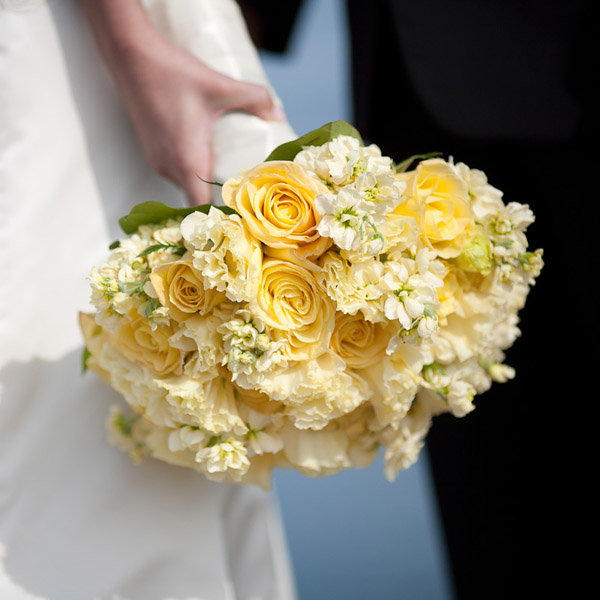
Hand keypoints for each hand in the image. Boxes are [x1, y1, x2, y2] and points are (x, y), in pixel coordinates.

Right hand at [80, 0, 285, 205]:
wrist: (130, 54)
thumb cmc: (172, 72)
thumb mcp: (220, 86)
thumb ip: (254, 98)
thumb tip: (279, 115)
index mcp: (185, 161)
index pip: (202, 208)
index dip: (222, 214)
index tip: (243, 212)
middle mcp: (168, 167)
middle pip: (198, 198)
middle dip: (221, 198)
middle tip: (248, 191)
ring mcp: (158, 160)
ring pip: (187, 185)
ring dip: (207, 183)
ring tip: (233, 173)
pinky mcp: (153, 150)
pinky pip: (177, 172)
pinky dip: (194, 170)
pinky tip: (211, 155)